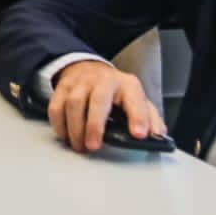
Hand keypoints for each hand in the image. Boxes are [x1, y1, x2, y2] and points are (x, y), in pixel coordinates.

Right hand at [47, 60, 163, 151]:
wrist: (87, 68)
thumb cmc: (115, 91)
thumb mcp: (138, 100)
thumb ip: (151, 119)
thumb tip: (158, 136)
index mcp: (127, 85)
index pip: (135, 100)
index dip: (138, 117)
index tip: (139, 135)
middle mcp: (103, 81)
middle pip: (98, 100)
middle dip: (95, 125)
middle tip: (94, 146)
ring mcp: (81, 83)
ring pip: (74, 103)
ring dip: (75, 128)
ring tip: (79, 145)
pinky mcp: (63, 88)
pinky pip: (56, 106)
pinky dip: (59, 125)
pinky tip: (67, 135)